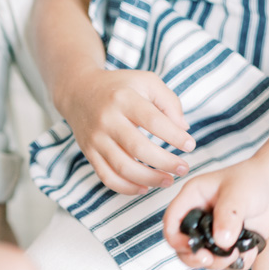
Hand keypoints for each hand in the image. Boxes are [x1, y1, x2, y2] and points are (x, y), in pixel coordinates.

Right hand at [62, 69, 195, 196]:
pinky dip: (127, 188)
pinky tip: (145, 188)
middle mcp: (107, 119)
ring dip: (150, 179)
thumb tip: (183, 129)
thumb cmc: (120, 88)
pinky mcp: (89, 153)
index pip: (153, 121)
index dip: (174, 136)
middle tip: (183, 168)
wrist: (78, 90)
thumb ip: (169, 101)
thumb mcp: (146, 81)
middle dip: (165, 162)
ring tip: (168, 180)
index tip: (190, 145)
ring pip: (123, 168)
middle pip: (138, 148)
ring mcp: (96, 138)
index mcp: (124, 99)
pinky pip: (108, 177)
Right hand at [163, 158, 268, 269]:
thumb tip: (222, 242)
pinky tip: (251, 249)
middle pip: (184, 248)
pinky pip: (228, 263)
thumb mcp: (239, 193)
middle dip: (196, 258)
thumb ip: (228, 216)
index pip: (171, 222)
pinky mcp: (229, 244)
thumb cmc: (252, 181)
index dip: (175, 239)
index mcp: (192, 199)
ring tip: (237, 252)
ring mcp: (213, 234)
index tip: (191, 248)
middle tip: (210, 259)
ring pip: (205, 259)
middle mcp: (198, 219)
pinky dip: (238, 262)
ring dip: (219, 263)